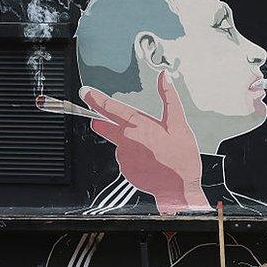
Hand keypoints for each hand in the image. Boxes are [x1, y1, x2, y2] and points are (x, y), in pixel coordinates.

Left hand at [80, 71, 208, 214]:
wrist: (179, 189)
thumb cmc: (181, 158)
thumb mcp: (179, 123)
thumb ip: (169, 97)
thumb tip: (164, 78)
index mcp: (138, 124)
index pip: (110, 107)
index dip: (95, 98)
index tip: (85, 92)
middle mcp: (126, 140)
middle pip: (107, 126)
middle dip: (104, 123)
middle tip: (107, 121)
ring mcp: (124, 156)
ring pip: (120, 144)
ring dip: (129, 143)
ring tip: (151, 149)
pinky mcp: (125, 170)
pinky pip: (126, 159)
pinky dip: (134, 158)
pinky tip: (149, 160)